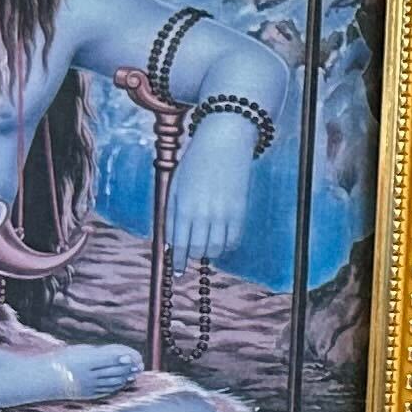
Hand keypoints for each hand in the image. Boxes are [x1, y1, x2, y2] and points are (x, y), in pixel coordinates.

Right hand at [47, 344, 143, 403]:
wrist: (44, 379)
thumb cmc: (62, 360)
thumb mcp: (78, 351)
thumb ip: (98, 353)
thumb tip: (120, 354)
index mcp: (83, 361)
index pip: (107, 359)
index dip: (121, 358)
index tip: (131, 356)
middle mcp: (87, 375)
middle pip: (113, 371)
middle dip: (128, 368)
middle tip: (139, 364)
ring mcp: (88, 387)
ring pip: (112, 382)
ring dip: (125, 377)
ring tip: (135, 372)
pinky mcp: (88, 395)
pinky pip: (107, 390)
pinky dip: (117, 385)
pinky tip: (124, 381)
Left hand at [164, 115, 260, 264]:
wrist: (224, 141)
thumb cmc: (195, 162)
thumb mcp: (175, 186)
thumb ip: (171, 215)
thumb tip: (171, 243)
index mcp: (183, 206)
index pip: (179, 244)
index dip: (178, 260)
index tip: (177, 270)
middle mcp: (204, 213)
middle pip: (198, 250)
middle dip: (192, 256)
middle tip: (190, 254)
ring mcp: (224, 213)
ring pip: (216, 249)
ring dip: (209, 251)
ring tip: (206, 243)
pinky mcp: (240, 211)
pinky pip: (234, 240)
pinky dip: (226, 245)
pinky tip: (221, 238)